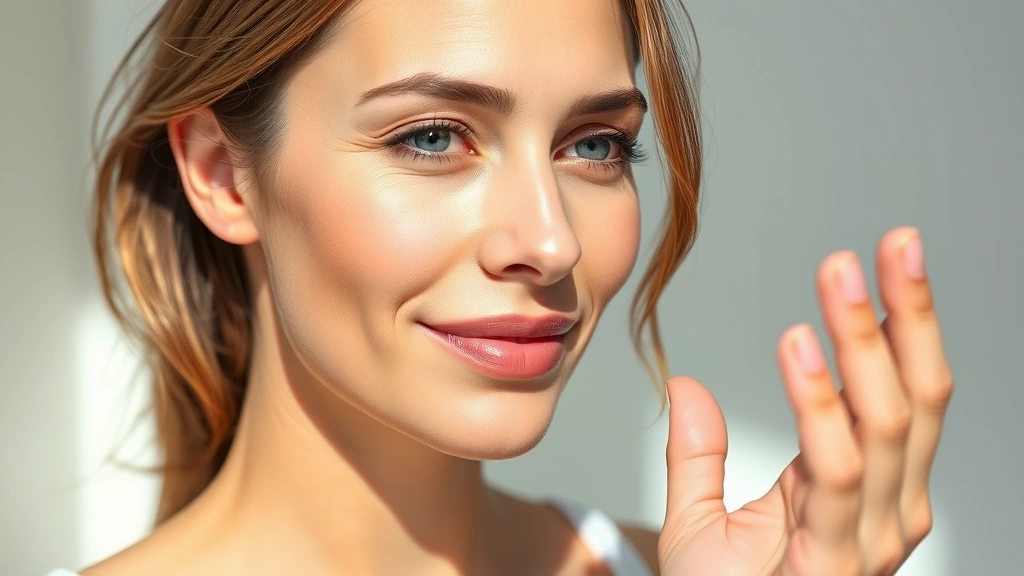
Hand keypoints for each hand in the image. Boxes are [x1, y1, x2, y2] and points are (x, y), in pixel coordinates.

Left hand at [658, 227, 952, 575]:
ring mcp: (870, 542)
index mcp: (865, 493)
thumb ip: (698, 456)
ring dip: (867, 341)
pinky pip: (835, 470)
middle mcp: (886, 513)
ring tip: (839, 274)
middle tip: (890, 243)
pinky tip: (798, 344)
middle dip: (906, 317)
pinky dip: (820, 403)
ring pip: (885, 423)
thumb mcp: (703, 524)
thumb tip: (687, 385)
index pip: (902, 394)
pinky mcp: (836, 563)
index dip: (902, 325)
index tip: (884, 258)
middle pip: (914, 400)